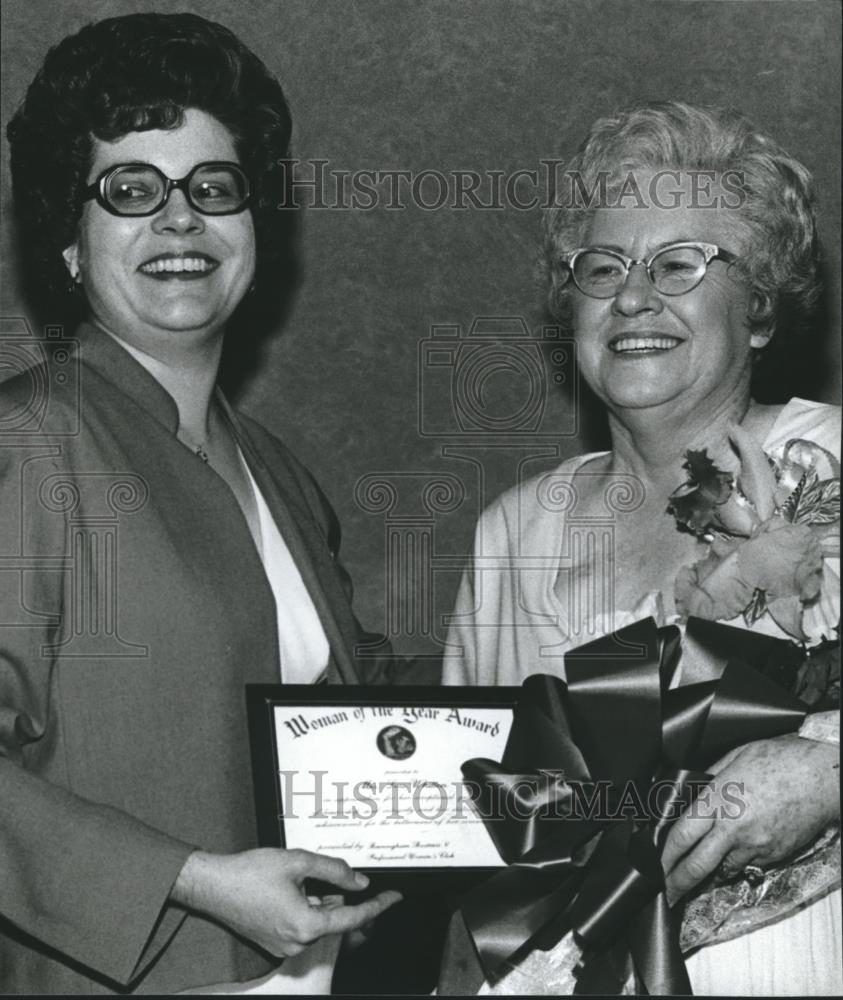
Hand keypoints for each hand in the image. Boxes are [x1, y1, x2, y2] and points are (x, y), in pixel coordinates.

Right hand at [171, 848, 401, 956]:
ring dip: (317, 901)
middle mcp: (298, 942)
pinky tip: (287, 890)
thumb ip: (335, 871)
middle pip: (334, 918)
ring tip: (293, 880)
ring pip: (317, 921)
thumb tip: (359, 881)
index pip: (353, 917)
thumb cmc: (249, 873)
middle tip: (315, 875)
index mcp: (306, 924)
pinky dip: (304, 908)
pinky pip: (302, 926)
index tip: (394, 898)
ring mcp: (285, 945)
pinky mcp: (275, 943)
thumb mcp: (298, 862)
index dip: (377, 906)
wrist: (214, 886)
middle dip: (334, 896)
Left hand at [661, 734, 838, 905]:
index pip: (682, 835)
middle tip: (666, 893)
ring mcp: (756, 845)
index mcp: (719, 800)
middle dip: (678, 882)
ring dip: (708, 874)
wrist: (822, 778)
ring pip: (723, 870)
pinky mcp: (774, 855)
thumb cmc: (782, 760)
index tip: (655, 865)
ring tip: (694, 877)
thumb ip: (712, 777)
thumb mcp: (737, 757)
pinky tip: (730, 859)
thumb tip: (695, 789)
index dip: (665, 854)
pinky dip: (735, 865)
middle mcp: (734, 828)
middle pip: (698, 864)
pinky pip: (748, 866)